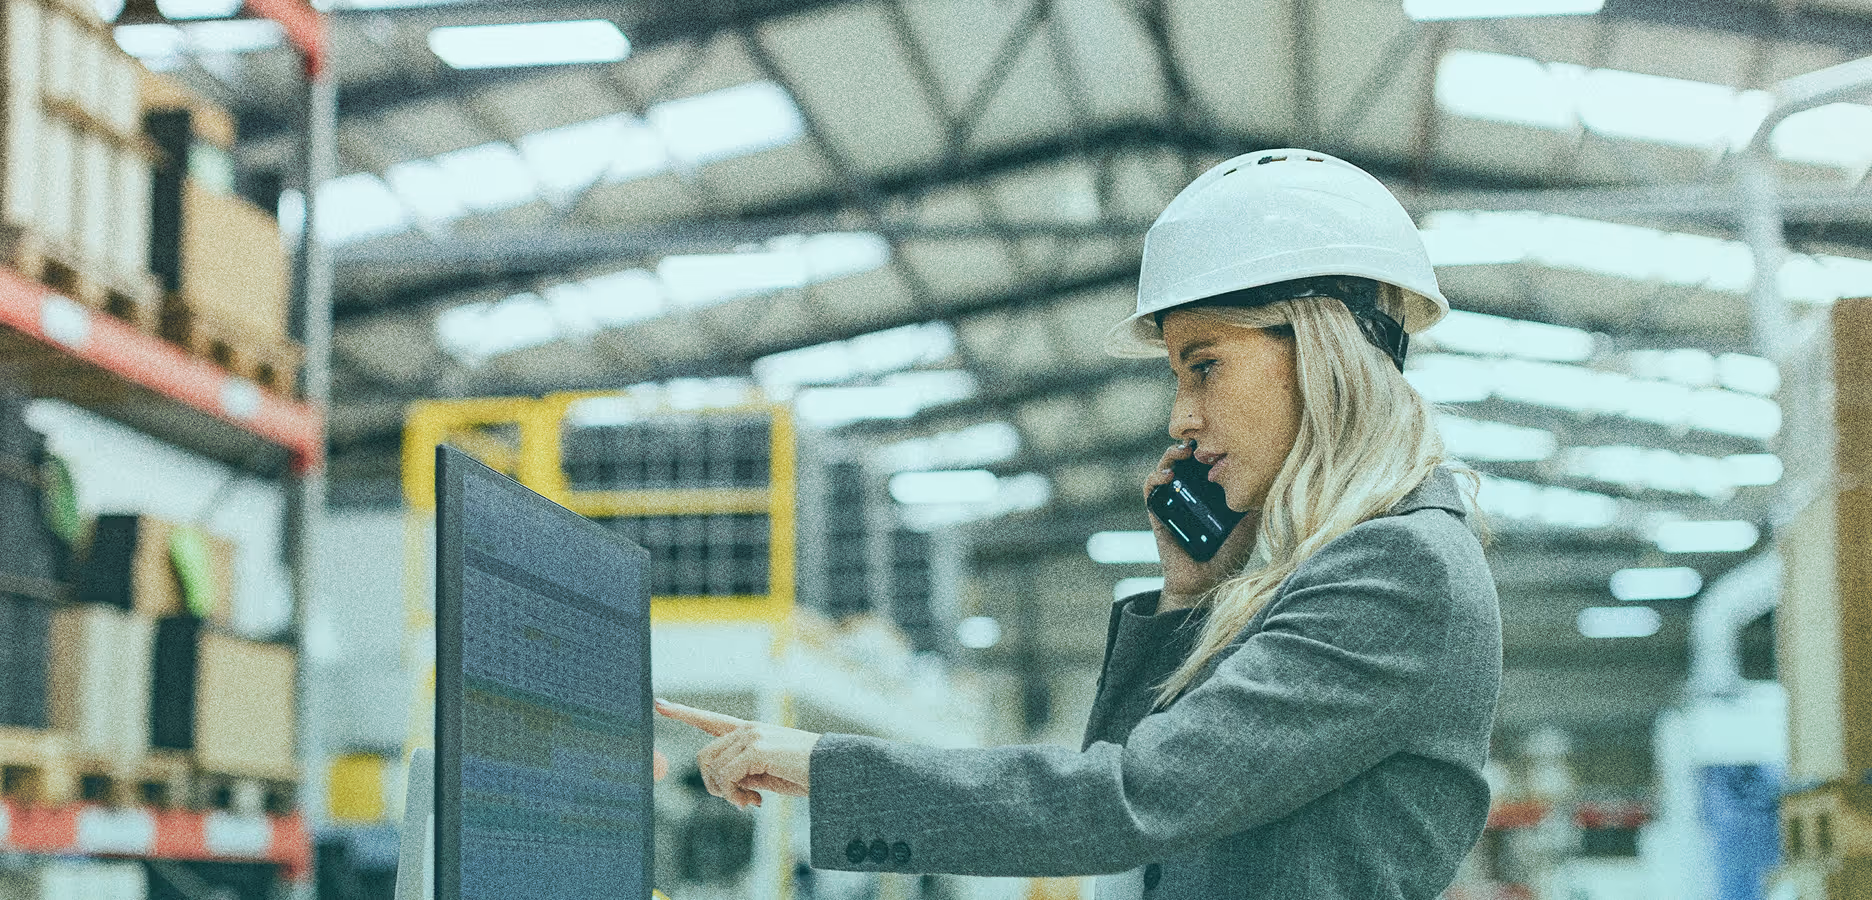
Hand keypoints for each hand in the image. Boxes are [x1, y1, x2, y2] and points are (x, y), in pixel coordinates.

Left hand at [654, 698, 822, 807]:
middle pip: (704, 757)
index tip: (658, 704)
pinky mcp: (756, 748)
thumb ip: (744, 774)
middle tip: (741, 802)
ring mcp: (751, 736)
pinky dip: (734, 795)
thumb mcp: (767, 773)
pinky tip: (756, 801)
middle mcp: (747, 729)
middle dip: (715, 786)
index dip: (683, 712)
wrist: (833, 768)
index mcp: (749, 732)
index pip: (710, 719)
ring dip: (727, 794)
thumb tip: (725, 789)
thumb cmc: (804, 773)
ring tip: (750, 802)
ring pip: (713, 768)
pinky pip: (726, 777)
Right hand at [1143, 440, 1259, 607]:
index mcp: (1211, 494)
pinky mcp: (1157, 512)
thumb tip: (1274, 483)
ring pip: (1167, 468)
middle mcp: (1191, 494)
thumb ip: (1256, 509)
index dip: (1210, 448)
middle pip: (1186, 460)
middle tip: (1199, 439)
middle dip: (1191, 445)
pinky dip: (1155, 478)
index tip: (1220, 437)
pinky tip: (1168, 475)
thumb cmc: (1226, 559)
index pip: (1208, 463)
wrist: (1201, 584)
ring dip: (1171, 455)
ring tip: (1182, 452)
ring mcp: (1173, 501)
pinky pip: (1151, 489)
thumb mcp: (1248, 530)